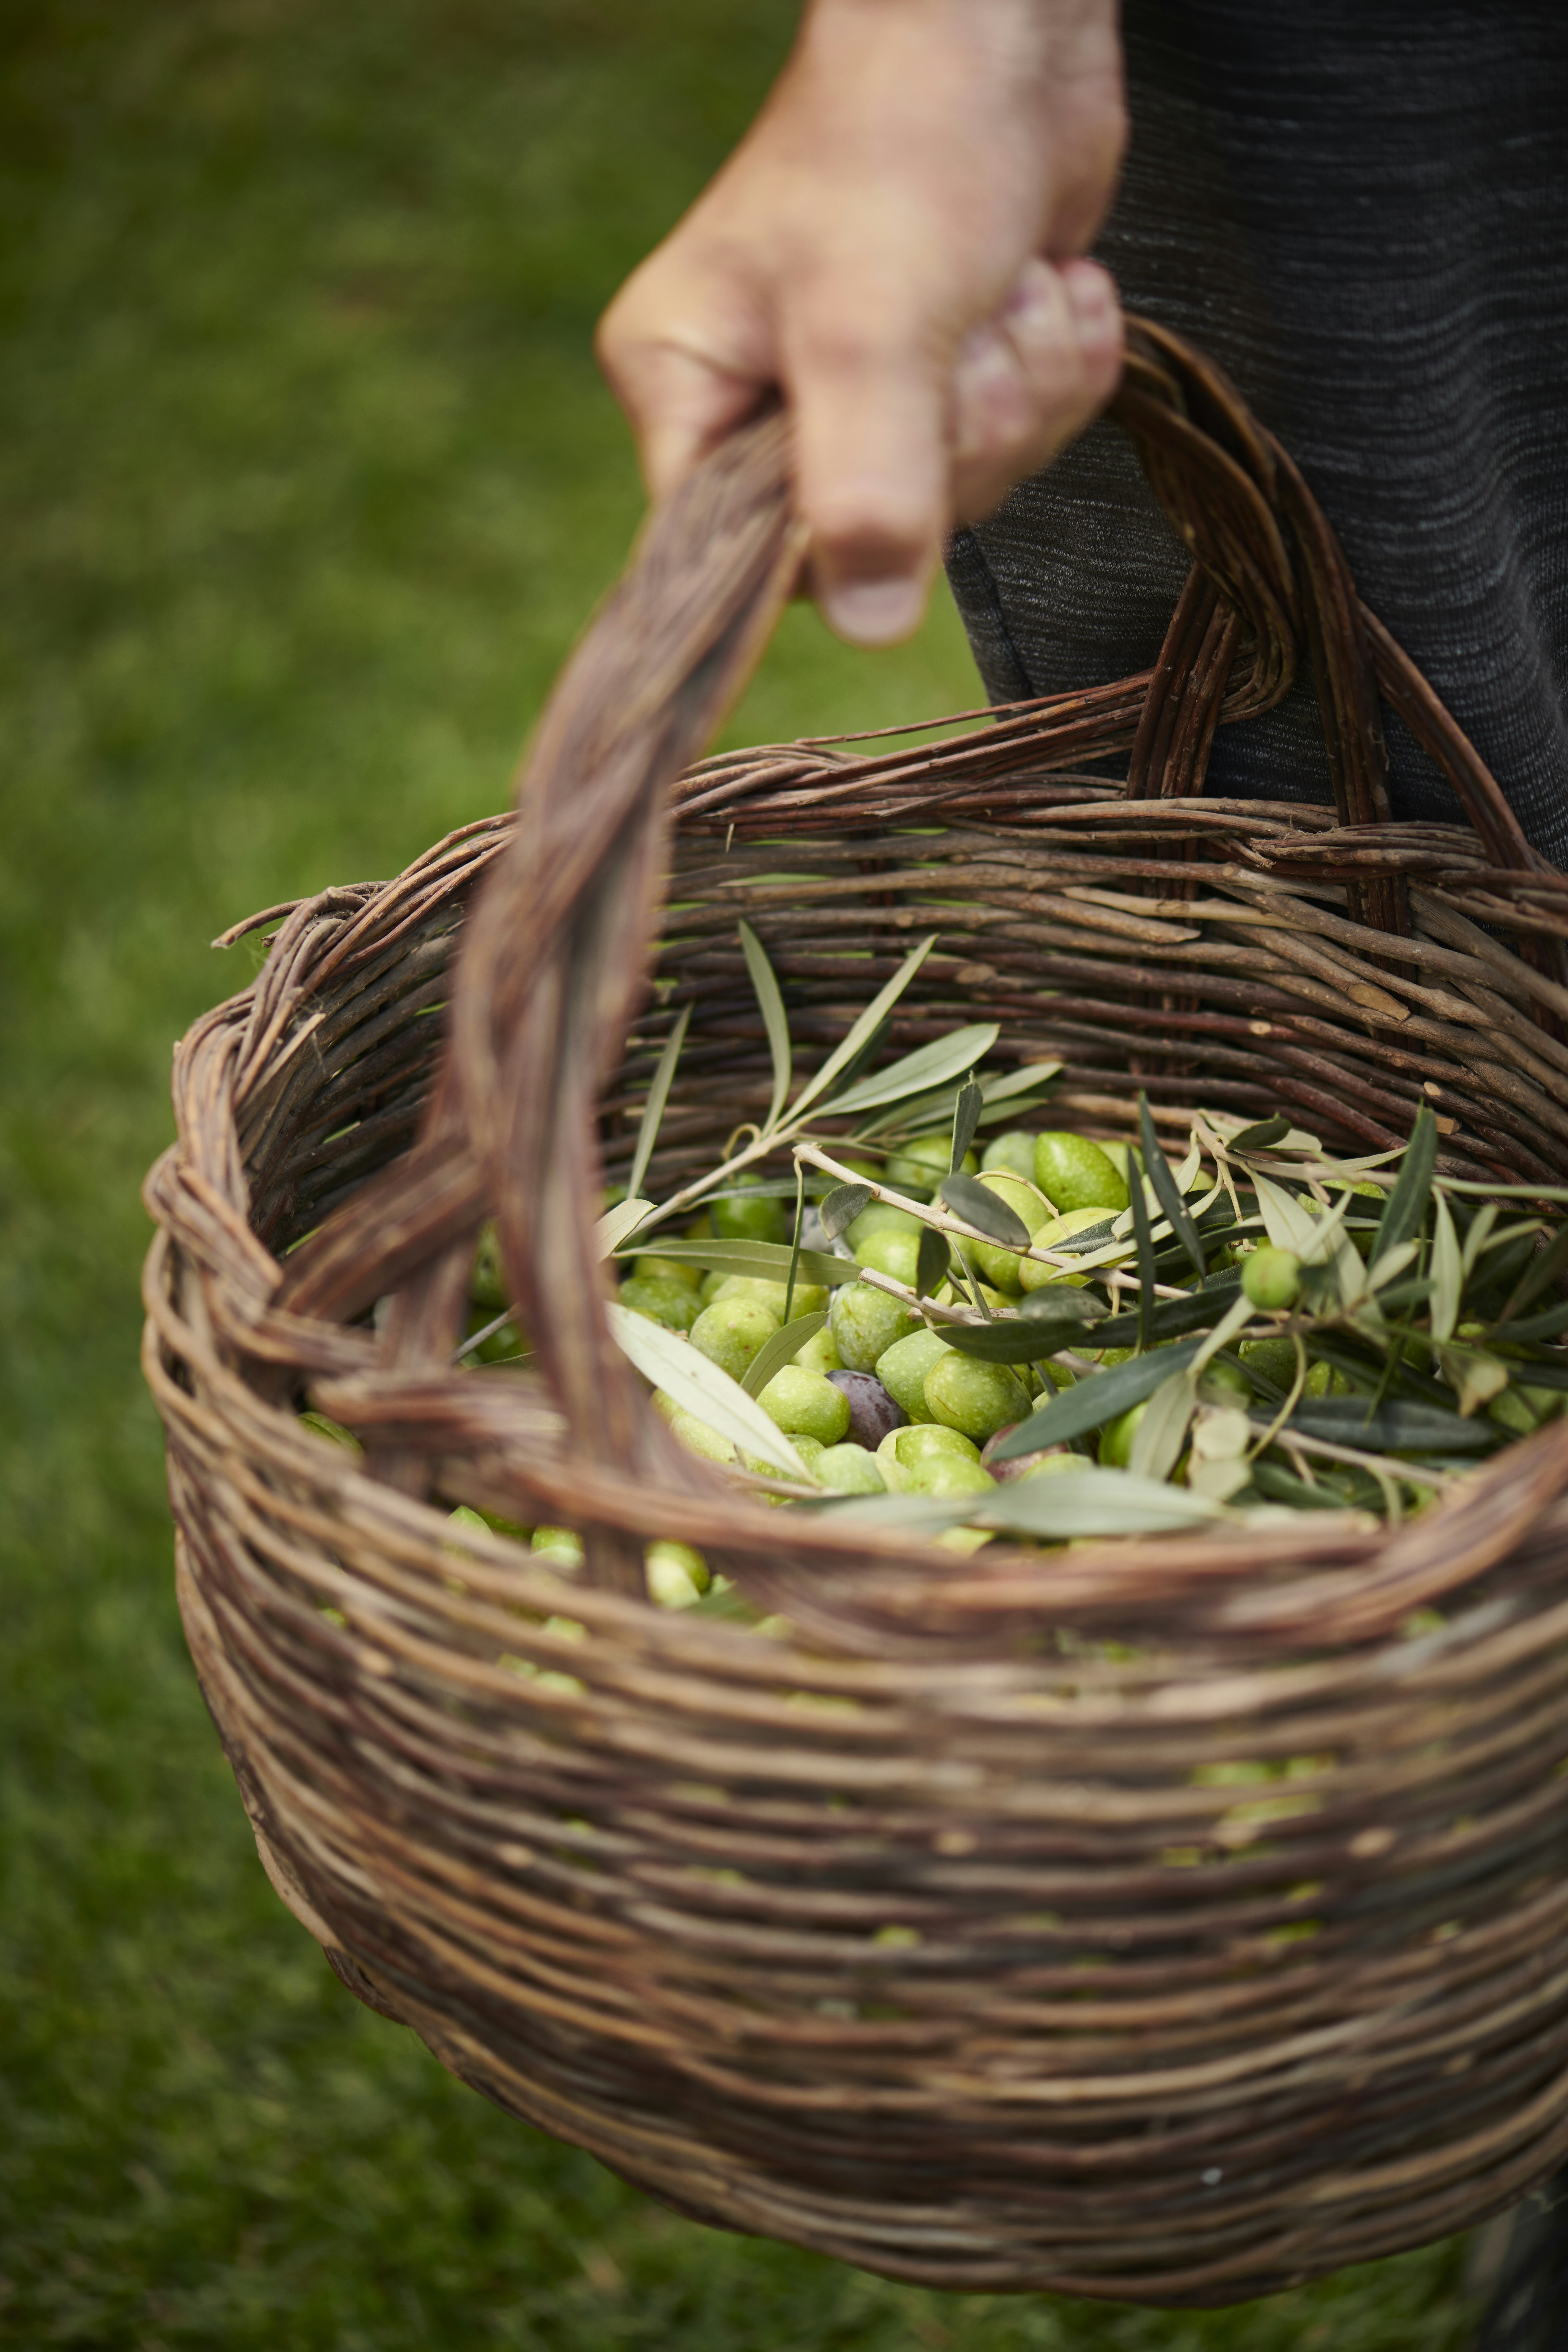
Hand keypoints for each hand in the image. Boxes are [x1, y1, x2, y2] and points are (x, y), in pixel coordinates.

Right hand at [597, 0, 1125, 645]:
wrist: (1003, 26)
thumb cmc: (903, 142)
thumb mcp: (870, 329)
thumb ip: (865, 488)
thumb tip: (869, 627)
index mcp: (688, 388)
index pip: (739, 556)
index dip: (831, 538)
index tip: (891, 450)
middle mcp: (765, 402)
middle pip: (874, 533)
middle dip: (958, 438)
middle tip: (962, 337)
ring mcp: (865, 392)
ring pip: (968, 488)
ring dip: (1018, 392)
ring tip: (999, 295)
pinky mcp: (952, 371)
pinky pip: (1025, 435)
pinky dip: (1054, 364)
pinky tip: (1036, 286)